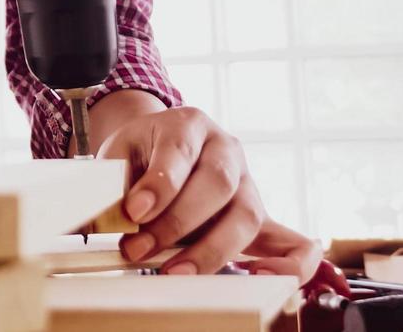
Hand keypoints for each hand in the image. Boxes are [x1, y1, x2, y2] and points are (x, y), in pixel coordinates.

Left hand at [98, 105, 320, 278]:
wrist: (160, 148)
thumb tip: (110, 218)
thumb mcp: (119, 154)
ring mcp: (248, 184)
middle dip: (176, 222)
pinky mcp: (261, 218)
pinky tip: (263, 278)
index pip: (179, 150)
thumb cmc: (140, 154)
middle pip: (218, 183)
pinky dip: (288, 263)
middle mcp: (226, 150)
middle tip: (138, 249)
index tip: (134, 211)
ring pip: (246, 215)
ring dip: (211, 250)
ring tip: (174, 272)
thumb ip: (114, 182)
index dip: (160, 184)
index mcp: (189, 124)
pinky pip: (292, 242)